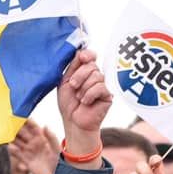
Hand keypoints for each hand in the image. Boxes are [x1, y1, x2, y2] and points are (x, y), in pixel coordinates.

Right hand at [9, 119, 58, 173]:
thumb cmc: (61, 163)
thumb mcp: (58, 149)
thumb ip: (51, 137)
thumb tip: (45, 126)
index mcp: (43, 138)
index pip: (33, 127)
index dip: (26, 121)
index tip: (20, 115)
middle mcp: (35, 143)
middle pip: (23, 133)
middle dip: (16, 127)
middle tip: (9, 122)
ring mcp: (30, 151)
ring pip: (18, 142)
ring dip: (12, 137)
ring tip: (5, 132)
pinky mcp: (26, 160)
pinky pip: (17, 153)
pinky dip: (12, 150)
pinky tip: (9, 146)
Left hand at [58, 49, 111, 163]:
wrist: (73, 122)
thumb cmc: (68, 104)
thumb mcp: (65, 82)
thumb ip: (72, 67)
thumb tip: (80, 51)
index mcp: (84, 71)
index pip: (90, 56)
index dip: (87, 54)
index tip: (82, 58)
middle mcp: (95, 76)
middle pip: (92, 65)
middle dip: (79, 76)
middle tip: (73, 87)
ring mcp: (103, 85)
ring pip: (96, 75)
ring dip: (83, 88)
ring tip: (79, 98)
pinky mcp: (108, 95)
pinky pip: (100, 87)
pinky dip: (89, 94)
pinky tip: (86, 102)